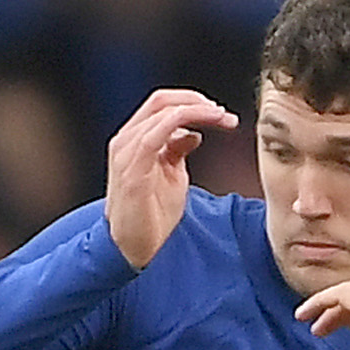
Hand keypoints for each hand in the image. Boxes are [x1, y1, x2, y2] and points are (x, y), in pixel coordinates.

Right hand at [106, 88, 235, 269]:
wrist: (136, 248)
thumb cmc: (152, 215)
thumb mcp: (172, 176)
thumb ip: (178, 151)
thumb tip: (194, 133)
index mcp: (134, 140)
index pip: (162, 105)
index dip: (192, 102)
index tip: (220, 113)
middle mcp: (126, 141)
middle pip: (161, 101)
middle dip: (197, 101)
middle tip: (223, 114)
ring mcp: (126, 153)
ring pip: (163, 112)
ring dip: (197, 111)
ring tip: (222, 119)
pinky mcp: (132, 169)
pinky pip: (157, 134)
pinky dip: (183, 123)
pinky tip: (202, 130)